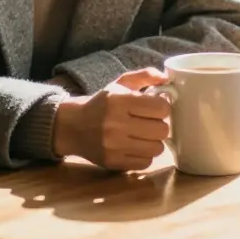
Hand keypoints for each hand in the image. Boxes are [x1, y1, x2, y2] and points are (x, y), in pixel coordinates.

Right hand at [53, 67, 170, 170]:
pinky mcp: (113, 162)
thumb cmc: (102, 103)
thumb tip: (166, 77)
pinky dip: (145, 155)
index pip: (161, 108)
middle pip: (162, 130)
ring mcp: (114, 146)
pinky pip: (146, 163)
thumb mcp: (120, 84)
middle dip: (160, 125)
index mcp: (119, 101)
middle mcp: (116, 124)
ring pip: (157, 149)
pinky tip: (136, 147)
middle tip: (151, 123)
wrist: (73, 126)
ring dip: (155, 142)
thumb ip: (145, 75)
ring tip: (145, 136)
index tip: (156, 108)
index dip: (163, 108)